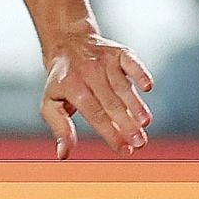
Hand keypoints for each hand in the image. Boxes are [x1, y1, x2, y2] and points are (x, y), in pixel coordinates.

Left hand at [41, 25, 153, 159]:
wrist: (67, 43)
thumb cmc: (61, 82)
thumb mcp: (51, 104)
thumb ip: (60, 128)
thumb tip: (63, 154)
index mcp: (71, 87)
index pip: (94, 114)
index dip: (111, 133)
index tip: (125, 150)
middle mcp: (89, 72)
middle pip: (111, 102)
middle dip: (126, 124)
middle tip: (140, 143)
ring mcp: (105, 60)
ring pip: (123, 86)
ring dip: (136, 104)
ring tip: (145, 123)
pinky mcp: (118, 52)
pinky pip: (131, 62)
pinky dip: (140, 72)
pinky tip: (148, 87)